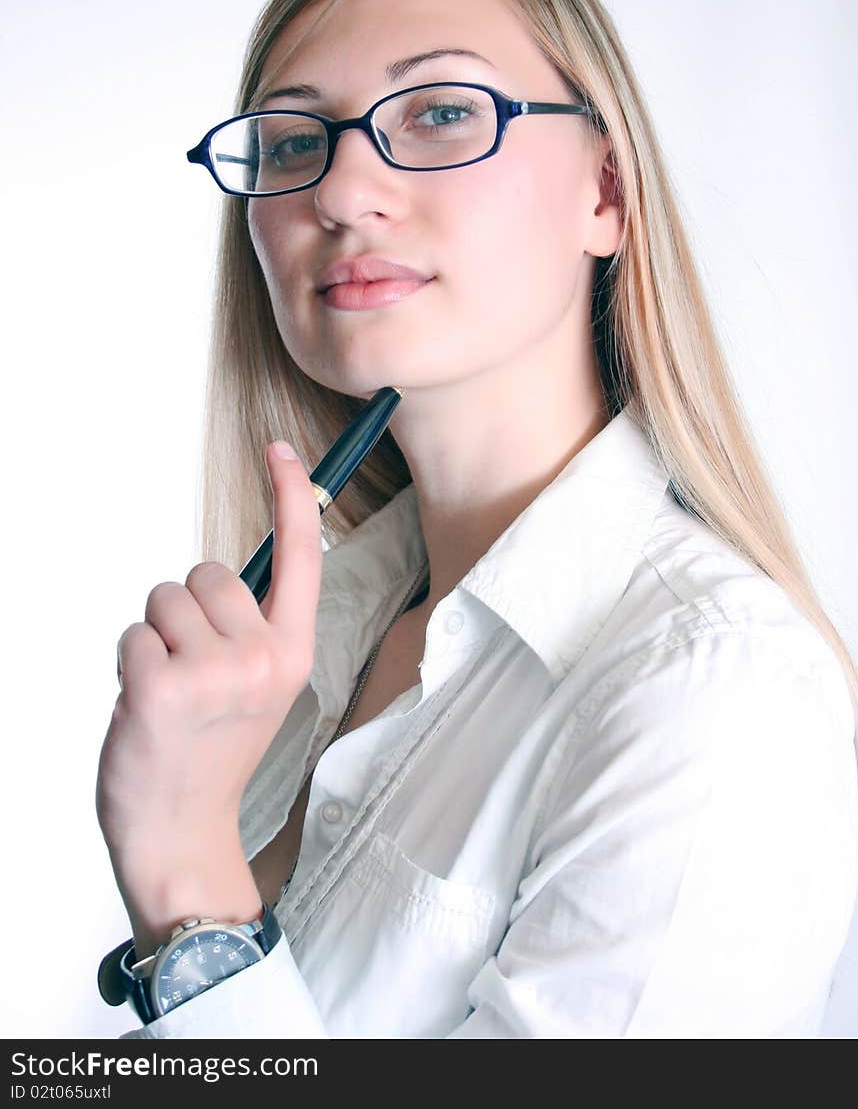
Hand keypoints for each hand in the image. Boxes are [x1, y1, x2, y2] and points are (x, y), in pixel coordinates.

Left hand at [95, 440, 322, 948]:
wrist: (181, 833)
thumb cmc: (211, 754)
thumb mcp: (256, 689)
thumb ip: (250, 630)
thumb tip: (218, 575)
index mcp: (294, 654)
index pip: (303, 557)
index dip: (290, 496)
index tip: (278, 451)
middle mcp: (264, 658)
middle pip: (209, 573)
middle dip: (186, 609)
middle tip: (190, 673)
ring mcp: (216, 673)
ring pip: (165, 599)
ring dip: (154, 635)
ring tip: (167, 691)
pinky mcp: (163, 687)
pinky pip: (133, 633)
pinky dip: (128, 662)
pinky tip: (144, 706)